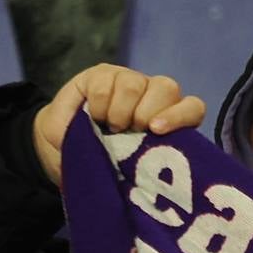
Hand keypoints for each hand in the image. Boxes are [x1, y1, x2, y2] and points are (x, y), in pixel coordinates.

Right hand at [33, 64, 206, 185]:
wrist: (59, 148)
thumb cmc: (101, 162)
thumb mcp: (124, 173)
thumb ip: (143, 170)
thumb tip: (155, 177)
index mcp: (167, 122)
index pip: (192, 108)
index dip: (180, 116)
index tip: (157, 131)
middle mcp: (153, 97)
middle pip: (167, 88)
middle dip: (147, 112)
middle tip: (128, 131)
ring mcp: (129, 82)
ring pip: (136, 83)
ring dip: (120, 110)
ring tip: (109, 127)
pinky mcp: (104, 74)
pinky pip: (108, 81)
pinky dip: (100, 102)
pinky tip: (94, 115)